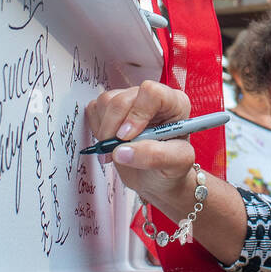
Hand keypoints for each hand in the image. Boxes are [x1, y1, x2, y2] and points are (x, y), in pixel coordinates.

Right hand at [85, 80, 195, 209]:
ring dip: (105, 130)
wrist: (156, 178)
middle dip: (114, 128)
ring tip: (117, 149)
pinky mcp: (112, 108)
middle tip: (117, 151)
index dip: (136, 114)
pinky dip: (97, 129)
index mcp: (174, 103)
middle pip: (122, 99)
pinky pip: (94, 109)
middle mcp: (151, 98)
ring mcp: (129, 101)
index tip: (128, 137)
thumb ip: (155, 156)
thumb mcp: (176, 164)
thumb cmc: (170, 168)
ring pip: (105, 102)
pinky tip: (111, 142)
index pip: (151, 93)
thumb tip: (122, 151)